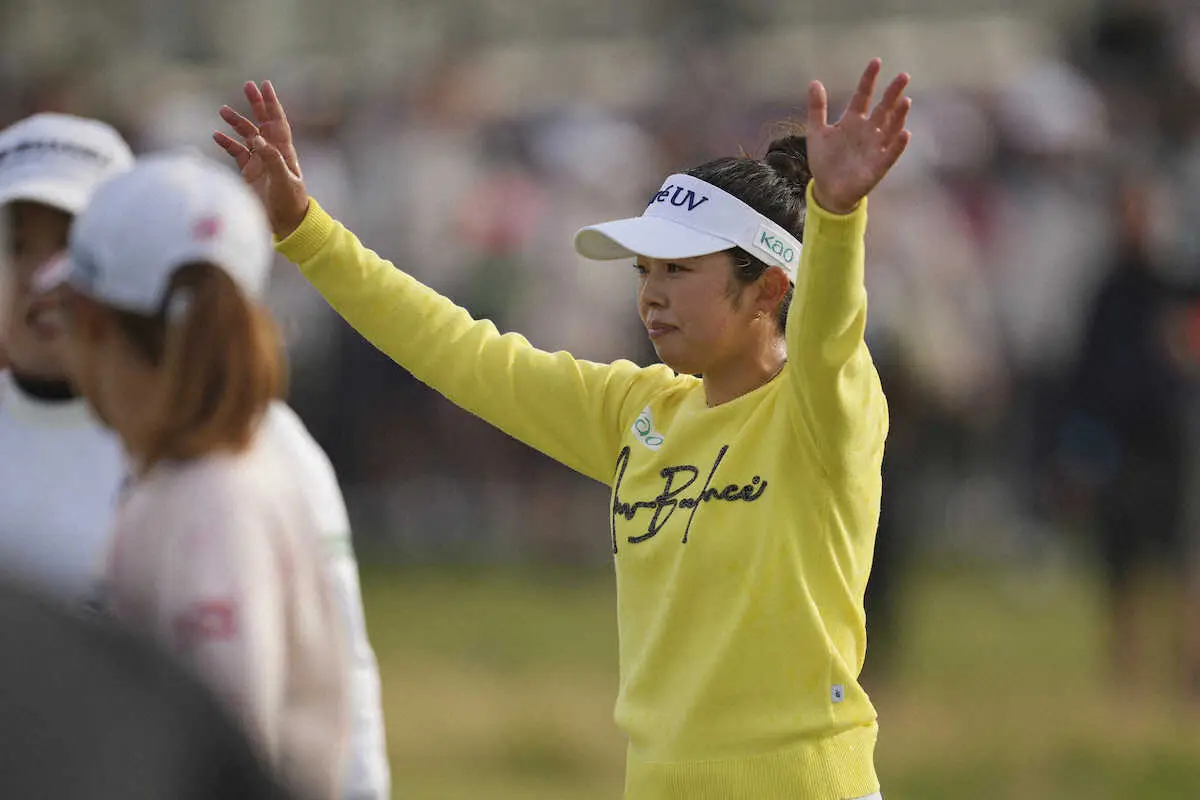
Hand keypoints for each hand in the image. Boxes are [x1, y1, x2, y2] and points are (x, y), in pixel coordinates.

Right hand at [213, 81, 309, 238]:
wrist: (286, 223)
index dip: (272, 103)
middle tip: (247, 86)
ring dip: (236, 123)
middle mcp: (272, 152)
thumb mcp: (283, 180)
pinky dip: (227, 143)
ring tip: (222, 110)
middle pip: (263, 122)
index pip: (277, 122)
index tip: (265, 85)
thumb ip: (271, 159)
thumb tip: (257, 139)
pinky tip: (217, 135)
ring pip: (247, 135)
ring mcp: (260, 161)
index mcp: (284, 151)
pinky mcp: (249, 172)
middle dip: (256, 104)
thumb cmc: (290, 202)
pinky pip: (237, 152)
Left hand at [806, 59, 911, 214]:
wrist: (827, 190)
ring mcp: (875, 147)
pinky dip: (897, 144)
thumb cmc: (825, 160)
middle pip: (882, 108)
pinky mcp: (878, 165)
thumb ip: (817, 109)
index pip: (862, 96)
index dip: (868, 80)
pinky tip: (904, 133)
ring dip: (898, 115)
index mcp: (852, 121)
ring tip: (905, 100)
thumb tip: (814, 82)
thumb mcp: (817, 133)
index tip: (876, 62)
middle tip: (904, 75)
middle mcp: (867, 131)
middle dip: (892, 93)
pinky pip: (890, 153)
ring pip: (890, 128)